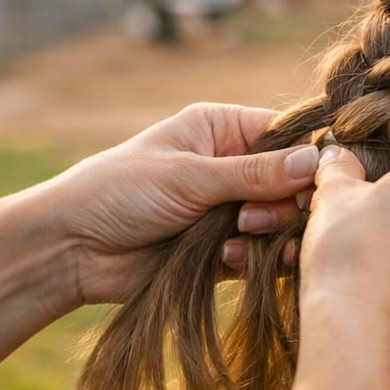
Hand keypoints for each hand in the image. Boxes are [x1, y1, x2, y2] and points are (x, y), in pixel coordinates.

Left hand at [39, 103, 319, 304]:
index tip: (318, 183)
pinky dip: (253, 259)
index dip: (307, 159)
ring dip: (271, 233)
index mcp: (223, 130)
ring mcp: (229, 210)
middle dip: (286, 203)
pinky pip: (261, 254)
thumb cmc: (120, 191)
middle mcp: (232, 166)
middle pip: (293, 183)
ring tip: (242, 236)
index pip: (286, 136)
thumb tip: (317, 160)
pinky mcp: (224, 251)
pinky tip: (226, 259)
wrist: (72, 249)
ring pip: (282, 222)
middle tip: (256, 216)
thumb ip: (254, 173)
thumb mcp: (188, 175)